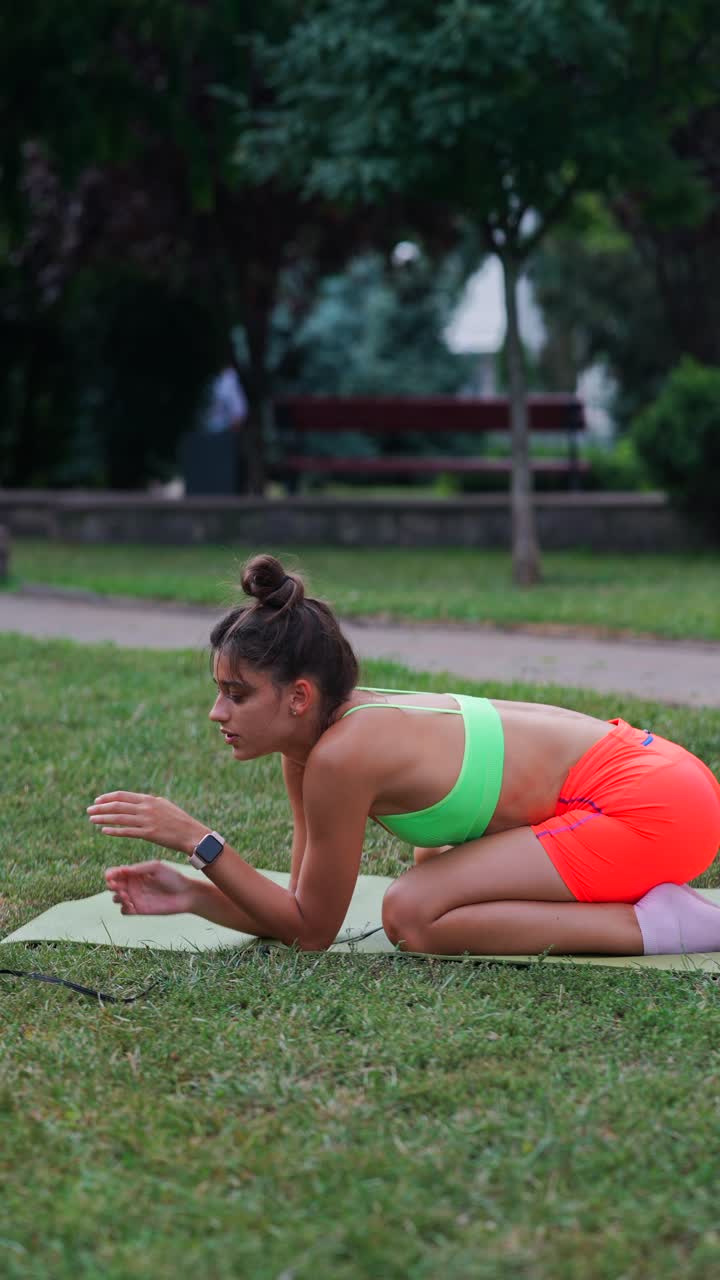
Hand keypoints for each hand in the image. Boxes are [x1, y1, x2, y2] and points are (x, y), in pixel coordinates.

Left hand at [87, 791, 206, 855]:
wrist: (191, 833)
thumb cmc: (178, 820)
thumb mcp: (164, 805)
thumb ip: (149, 803)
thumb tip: (136, 802)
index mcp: (149, 799)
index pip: (122, 796)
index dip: (107, 798)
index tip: (97, 801)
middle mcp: (146, 808)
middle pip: (117, 806)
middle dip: (101, 808)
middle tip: (89, 810)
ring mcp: (147, 821)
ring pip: (119, 818)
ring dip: (103, 819)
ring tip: (91, 820)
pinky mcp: (149, 834)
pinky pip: (127, 832)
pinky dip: (113, 831)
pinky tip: (103, 831)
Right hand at [105, 860, 196, 915]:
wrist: (185, 894)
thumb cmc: (172, 877)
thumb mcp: (156, 867)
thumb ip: (139, 868)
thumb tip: (121, 870)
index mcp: (135, 872)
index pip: (116, 872)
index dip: (110, 874)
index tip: (111, 876)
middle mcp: (133, 885)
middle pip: (112, 885)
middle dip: (111, 885)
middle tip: (117, 886)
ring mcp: (135, 898)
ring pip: (116, 898)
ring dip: (117, 897)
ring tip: (126, 895)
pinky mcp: (139, 910)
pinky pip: (124, 911)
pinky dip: (124, 908)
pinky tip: (132, 905)